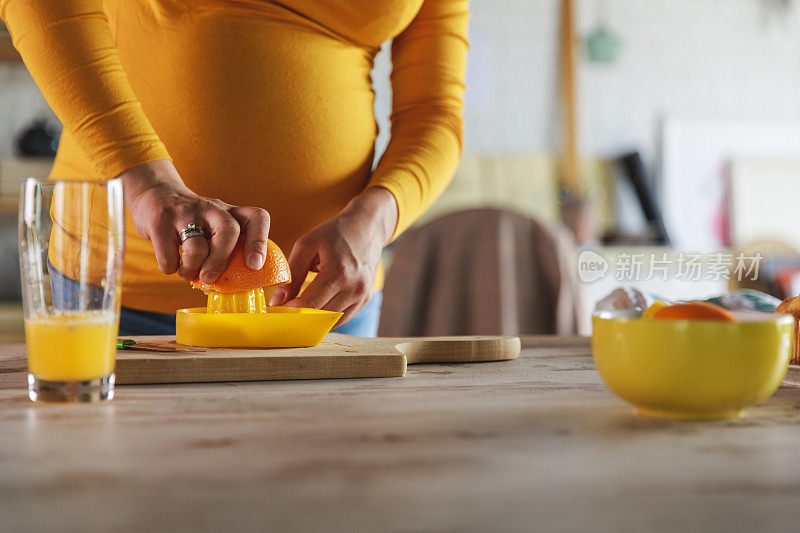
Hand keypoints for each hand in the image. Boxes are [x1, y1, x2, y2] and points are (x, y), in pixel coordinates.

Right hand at [118, 159, 270, 282]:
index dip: (259, 242)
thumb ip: (227, 249)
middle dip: (221, 261)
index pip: (257, 217)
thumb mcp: (215, 227)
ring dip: (192, 269)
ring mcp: (186, 212)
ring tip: (189, 273)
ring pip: (197, 247)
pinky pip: (169, 255)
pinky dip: (171, 267)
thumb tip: (234, 287)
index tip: (255, 265)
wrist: (155, 195)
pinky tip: (172, 263)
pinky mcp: (160, 221)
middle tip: (211, 279)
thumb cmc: (193, 223)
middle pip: (228, 231)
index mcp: (231, 212)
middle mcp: (212, 208)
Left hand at [270, 187, 397, 325]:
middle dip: (299, 316)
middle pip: (320, 316)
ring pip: (331, 321)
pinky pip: (341, 317)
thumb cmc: (334, 234)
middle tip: (284, 309)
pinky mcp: (365, 300)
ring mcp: (362, 296)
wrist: (367, 228)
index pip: (309, 304)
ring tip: (299, 307)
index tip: (277, 308)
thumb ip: (292, 273)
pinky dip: (326, 316)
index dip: (290, 310)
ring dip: (313, 318)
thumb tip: (277, 301)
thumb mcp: (307, 246)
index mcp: (339, 273)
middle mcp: (354, 288)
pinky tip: (316, 305)